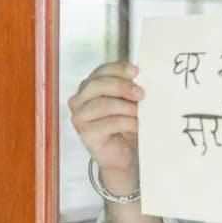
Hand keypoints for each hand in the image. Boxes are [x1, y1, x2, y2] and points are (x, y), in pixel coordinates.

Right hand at [68, 61, 142, 182]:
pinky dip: (126, 122)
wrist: (124, 153)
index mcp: (89, 87)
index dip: (118, 69)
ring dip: (126, 107)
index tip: (136, 71)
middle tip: (141, 94)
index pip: (101, 71)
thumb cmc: (126, 125)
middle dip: (122, 86)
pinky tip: (136, 125)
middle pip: (97, 85)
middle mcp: (79, 100)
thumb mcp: (129, 101)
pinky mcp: (85, 134)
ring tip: (140, 112)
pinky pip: (108, 124)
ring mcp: (79, 118)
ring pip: (102, 105)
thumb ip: (130, 89)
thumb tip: (142, 79)